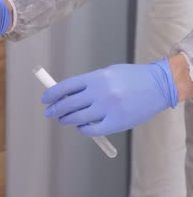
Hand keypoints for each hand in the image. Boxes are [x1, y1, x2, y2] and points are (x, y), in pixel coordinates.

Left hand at [41, 58, 177, 136]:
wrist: (159, 86)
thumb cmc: (130, 78)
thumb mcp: (106, 73)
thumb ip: (87, 84)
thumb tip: (65, 94)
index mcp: (95, 78)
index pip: (65, 87)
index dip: (51, 94)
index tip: (45, 99)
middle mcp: (99, 93)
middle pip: (68, 104)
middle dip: (55, 110)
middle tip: (50, 113)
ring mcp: (108, 109)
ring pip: (77, 118)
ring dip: (66, 120)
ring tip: (64, 119)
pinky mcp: (117, 123)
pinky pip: (92, 130)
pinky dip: (83, 129)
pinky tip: (81, 127)